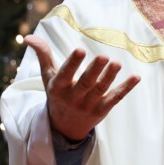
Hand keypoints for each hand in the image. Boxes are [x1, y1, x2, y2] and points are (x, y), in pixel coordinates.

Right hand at [25, 35, 140, 141]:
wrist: (64, 127)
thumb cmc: (57, 94)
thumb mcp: (47, 77)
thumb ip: (42, 55)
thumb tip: (27, 37)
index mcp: (58, 88)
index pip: (65, 75)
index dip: (72, 64)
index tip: (79, 50)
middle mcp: (73, 98)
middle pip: (86, 83)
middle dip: (94, 71)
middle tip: (103, 56)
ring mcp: (89, 105)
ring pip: (101, 90)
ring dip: (110, 77)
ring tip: (117, 64)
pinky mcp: (103, 110)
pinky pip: (115, 98)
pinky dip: (126, 88)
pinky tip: (136, 77)